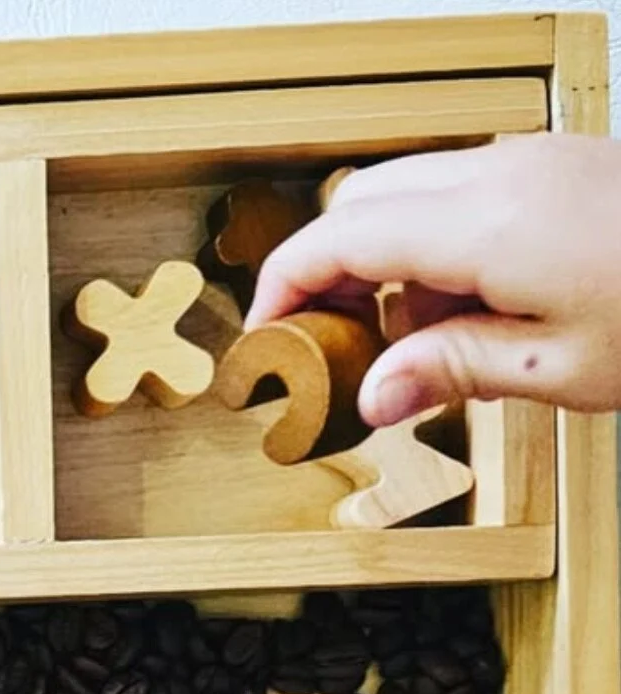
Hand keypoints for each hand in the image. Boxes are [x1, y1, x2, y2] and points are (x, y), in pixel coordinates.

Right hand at [246, 133, 620, 419]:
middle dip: (333, 272)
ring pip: (413, 194)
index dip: (286, 286)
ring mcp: (534, 162)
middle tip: (337, 349)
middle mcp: (501, 174)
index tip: (268, 336)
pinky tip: (477, 310)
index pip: (339, 235)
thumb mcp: (558, 366)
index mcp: (486, 223)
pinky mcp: (561, 167)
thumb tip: (372, 395)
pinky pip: (467, 195)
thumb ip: (450, 370)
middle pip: (365, 200)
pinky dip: (443, 249)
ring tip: (426, 346)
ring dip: (392, 264)